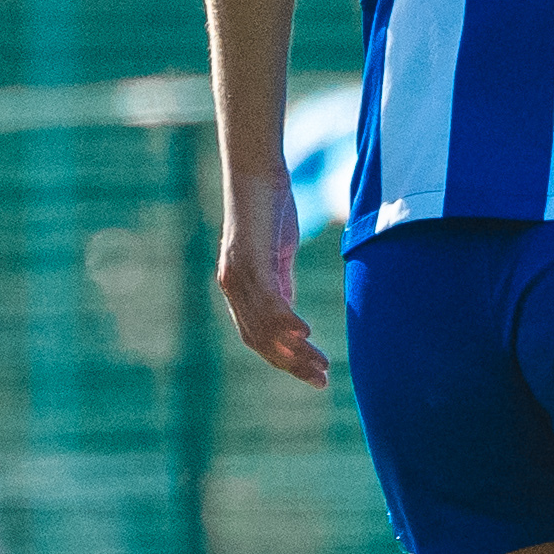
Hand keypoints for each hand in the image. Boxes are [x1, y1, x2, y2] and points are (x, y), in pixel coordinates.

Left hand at [217, 171, 328, 388]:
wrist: (255, 173)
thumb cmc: (269, 209)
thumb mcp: (278, 253)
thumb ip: (281, 284)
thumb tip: (291, 316)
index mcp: (239, 290)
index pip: (258, 337)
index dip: (284, 360)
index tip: (314, 374)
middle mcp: (233, 288)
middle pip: (260, 340)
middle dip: (291, 364)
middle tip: (321, 380)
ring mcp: (238, 276)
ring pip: (265, 326)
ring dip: (295, 349)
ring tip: (321, 364)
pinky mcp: (249, 260)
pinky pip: (268, 300)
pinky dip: (286, 321)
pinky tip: (306, 334)